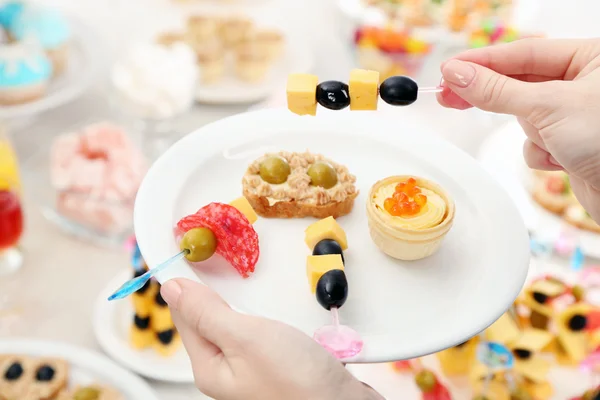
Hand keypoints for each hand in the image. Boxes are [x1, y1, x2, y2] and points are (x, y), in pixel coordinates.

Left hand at [159, 279, 382, 399]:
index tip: (192, 251)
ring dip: (246, 297)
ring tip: (251, 276)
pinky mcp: (278, 359)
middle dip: (218, 287)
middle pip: (211, 316)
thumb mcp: (245, 338)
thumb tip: (172, 289)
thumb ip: (207, 312)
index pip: (186, 315)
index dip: (186, 281)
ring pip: (239, 318)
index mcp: (209, 366)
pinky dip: (267, 308)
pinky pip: (263, 326)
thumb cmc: (297, 380)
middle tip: (224, 257)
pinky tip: (276, 299)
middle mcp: (228, 367)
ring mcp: (254, 364)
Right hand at [437, 38, 599, 222]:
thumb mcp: (547, 107)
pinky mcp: (570, 142)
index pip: (523, 53)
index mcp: (591, 57)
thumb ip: (497, 90)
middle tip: (449, 95)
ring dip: (532, 133)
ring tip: (553, 142)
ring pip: (526, 116)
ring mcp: (576, 114)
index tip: (449, 71)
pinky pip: (535, 142)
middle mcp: (584, 82)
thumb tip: (458, 74)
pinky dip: (541, 153)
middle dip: (493, 96)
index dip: (482, 62)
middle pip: (520, 83)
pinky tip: (562, 159)